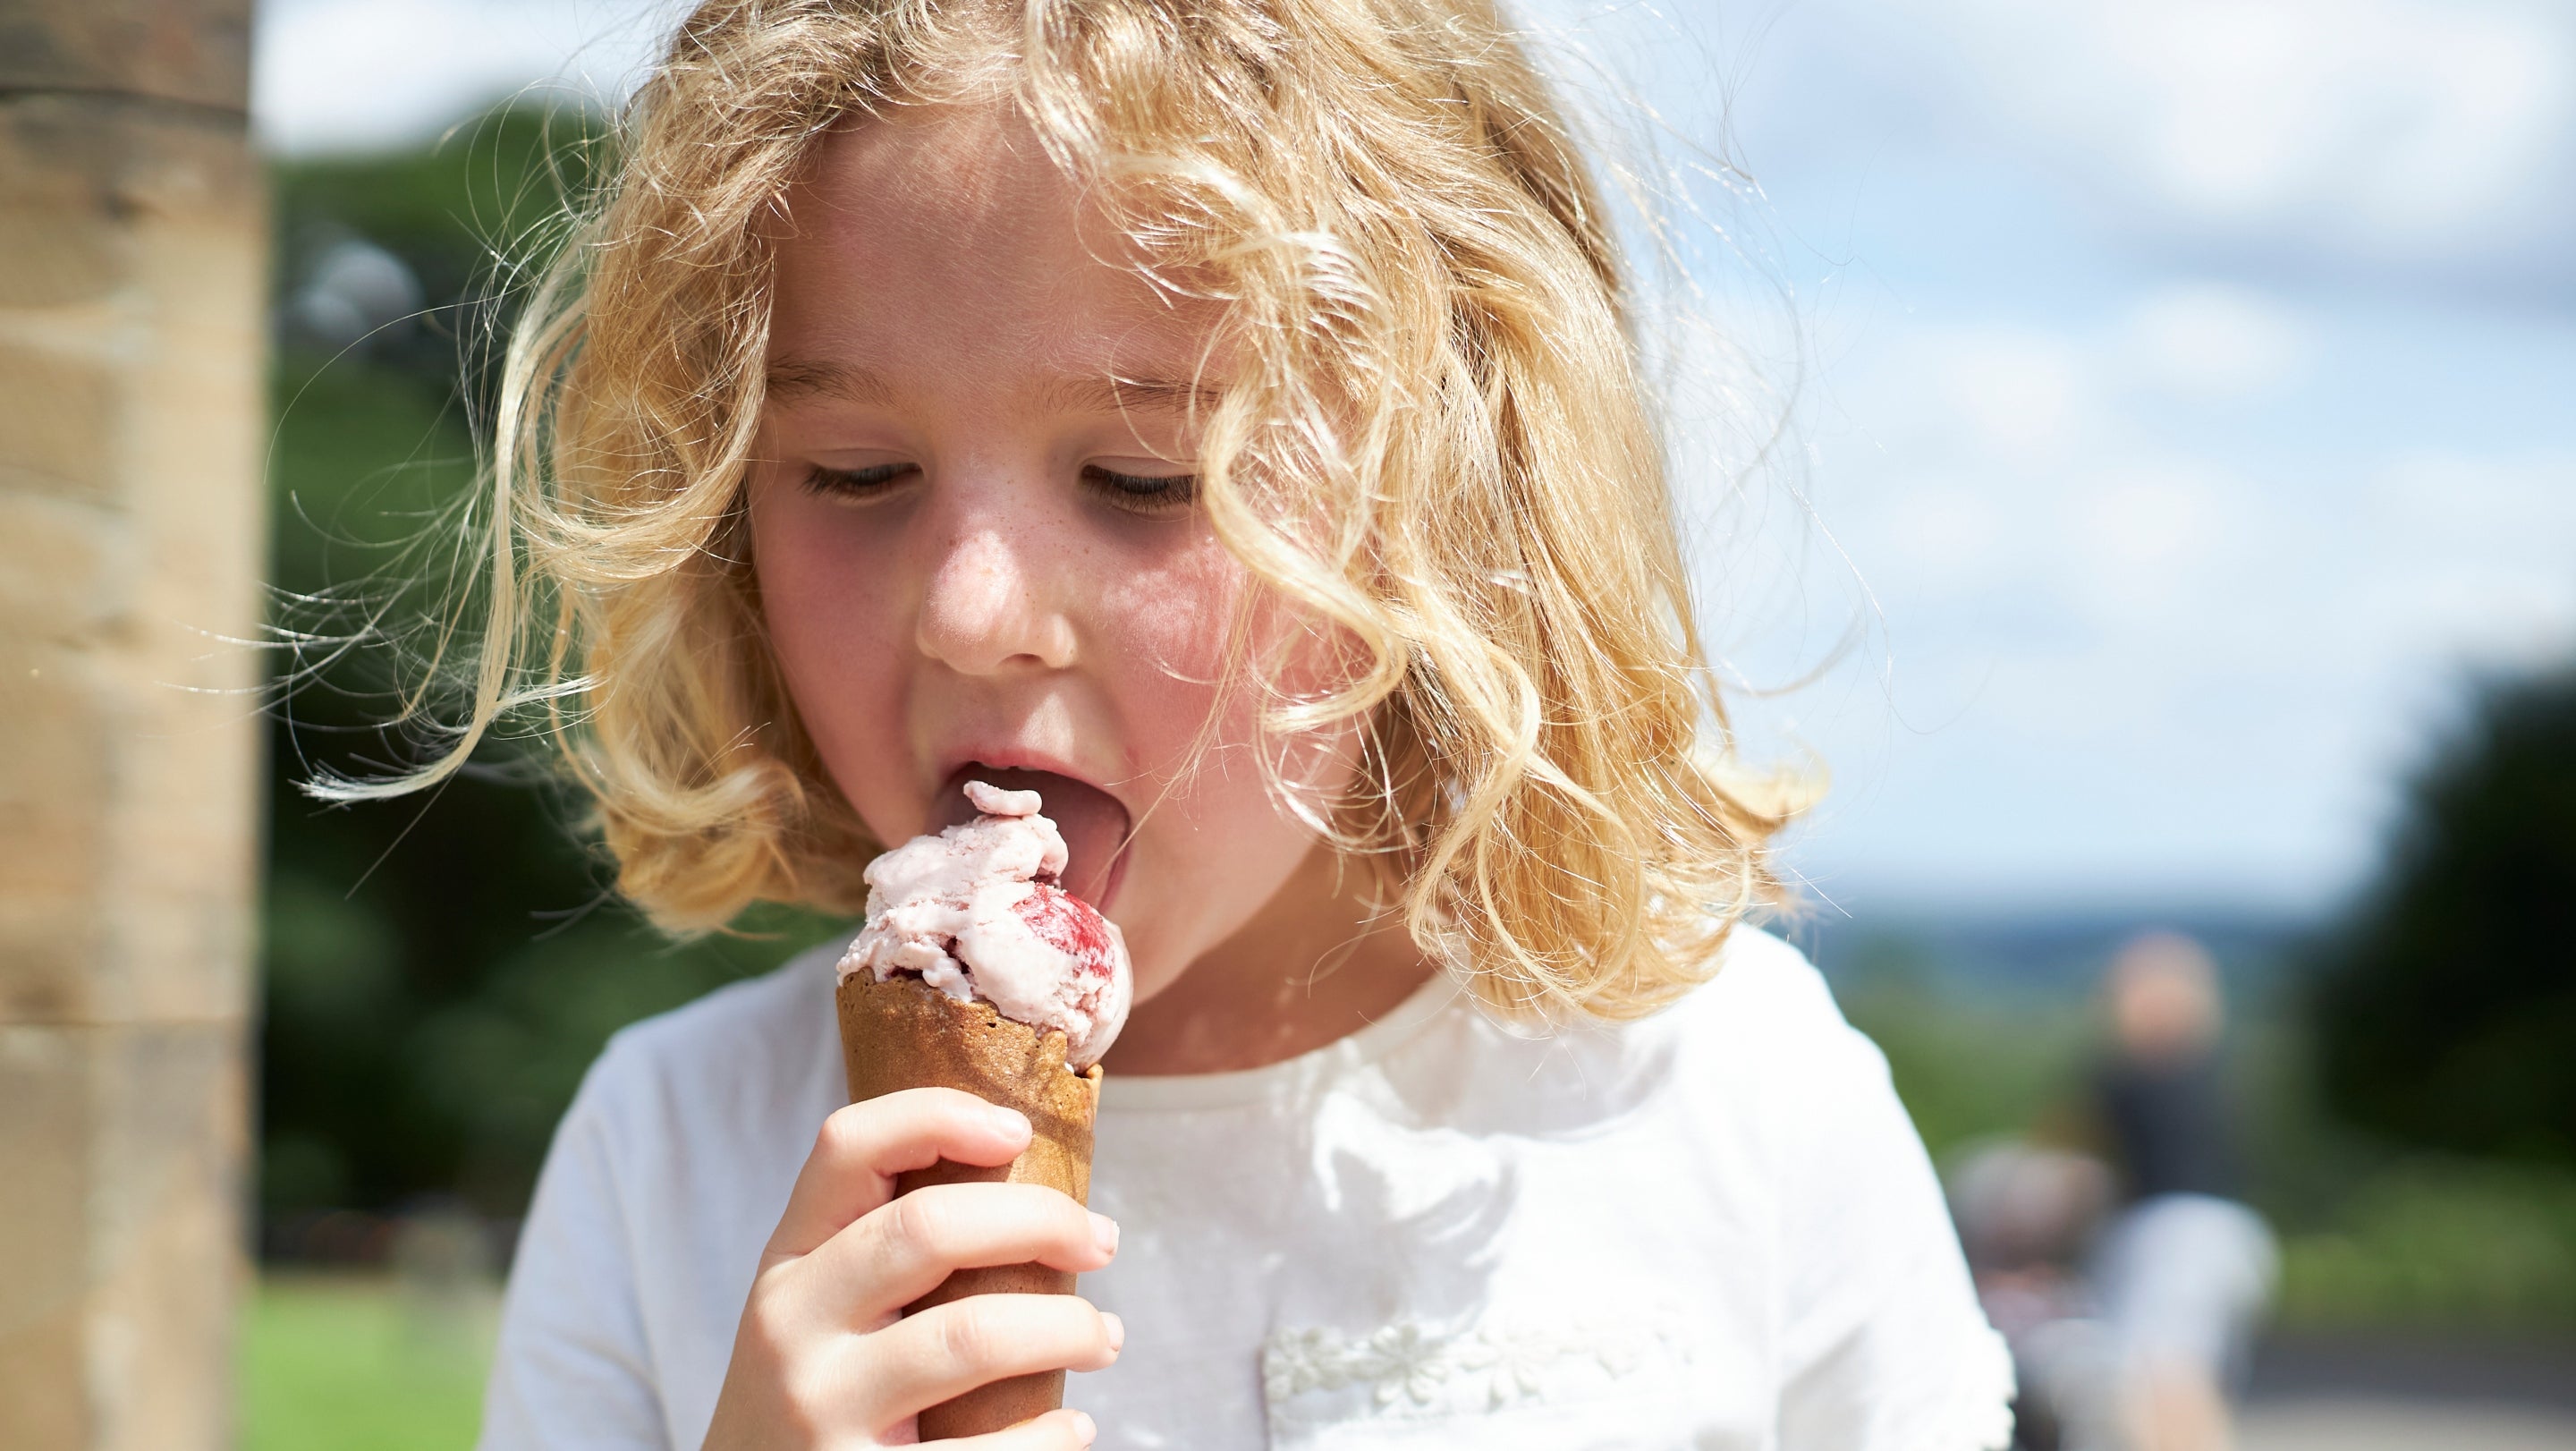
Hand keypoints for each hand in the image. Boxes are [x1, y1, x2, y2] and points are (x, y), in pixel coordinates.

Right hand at [702, 1087, 1121, 1448]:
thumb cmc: (821, 1400)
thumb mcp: (817, 1315)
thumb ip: (882, 1254)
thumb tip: (1032, 1190)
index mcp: (787, 1265)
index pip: (848, 1146)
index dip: (938, 1115)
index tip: (1019, 1130)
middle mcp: (789, 1328)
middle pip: (927, 1227)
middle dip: (1040, 1220)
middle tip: (1102, 1241)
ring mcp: (819, 1411)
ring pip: (971, 1336)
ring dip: (1068, 1327)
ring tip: (1104, 1339)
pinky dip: (1049, 1436)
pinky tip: (1073, 1428)